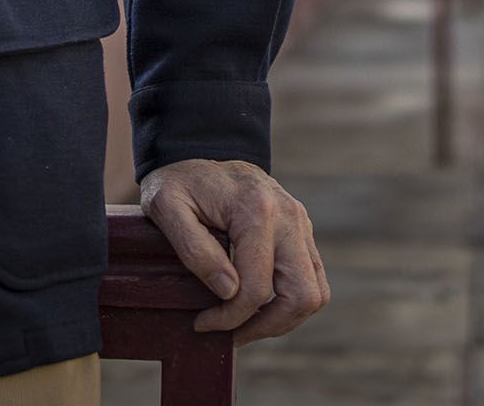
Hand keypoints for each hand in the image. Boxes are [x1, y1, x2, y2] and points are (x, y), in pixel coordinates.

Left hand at [138, 157, 328, 345]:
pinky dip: (291, 300)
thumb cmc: (177, 183)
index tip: (202, 323)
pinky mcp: (301, 230)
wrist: (198, 149)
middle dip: (267, 326)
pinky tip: (259, 305)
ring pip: (316, 292)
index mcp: (256, 211)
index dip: (230, 318)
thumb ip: (195, 250)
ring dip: (284, 319)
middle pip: (301, 295)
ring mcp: (300, 222)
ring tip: (246, 324)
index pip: (256, 288)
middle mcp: (288, 216)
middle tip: (233, 334)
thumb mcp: (167, 209)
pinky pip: (312, 277)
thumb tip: (229, 291)